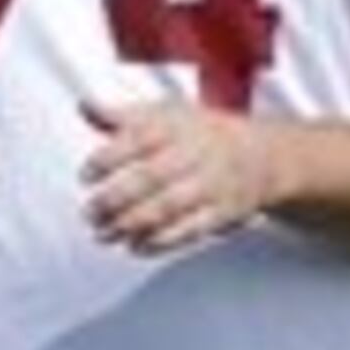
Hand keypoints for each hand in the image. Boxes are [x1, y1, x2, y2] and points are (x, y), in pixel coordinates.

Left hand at [80, 93, 277, 256]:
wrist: (265, 156)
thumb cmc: (202, 134)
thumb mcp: (168, 114)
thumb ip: (124, 116)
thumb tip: (84, 104)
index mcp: (179, 126)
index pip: (139, 138)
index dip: (108, 158)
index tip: (84, 177)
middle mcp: (196, 153)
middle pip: (150, 177)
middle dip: (113, 199)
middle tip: (89, 213)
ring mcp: (211, 184)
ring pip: (167, 207)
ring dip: (129, 224)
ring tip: (103, 234)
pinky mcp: (223, 211)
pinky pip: (189, 230)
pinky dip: (159, 241)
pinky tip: (134, 245)